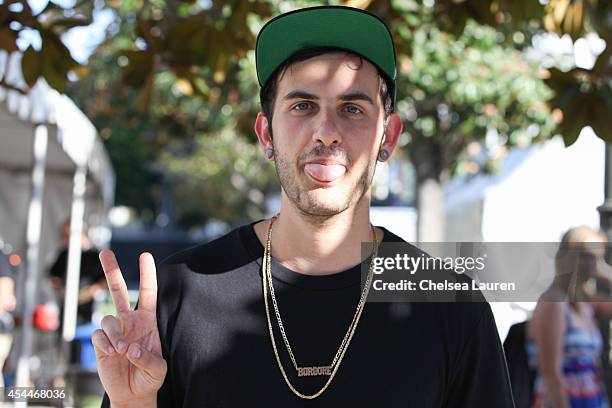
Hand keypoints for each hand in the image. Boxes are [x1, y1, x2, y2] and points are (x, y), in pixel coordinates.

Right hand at [92, 250, 166, 406]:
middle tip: (105, 252)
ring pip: (108, 318)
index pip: (148, 292)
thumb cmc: (150, 377)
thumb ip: (146, 358)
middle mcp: (130, 320)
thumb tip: (129, 348)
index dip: (147, 274)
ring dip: (115, 334)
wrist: (133, 392)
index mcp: (148, 320)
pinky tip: (112, 354)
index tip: (144, 255)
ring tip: (121, 350)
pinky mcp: (100, 342)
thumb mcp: (158, 369)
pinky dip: (104, 343)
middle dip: (112, 271)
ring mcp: (114, 330)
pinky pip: (98, 335)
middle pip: (119, 290)